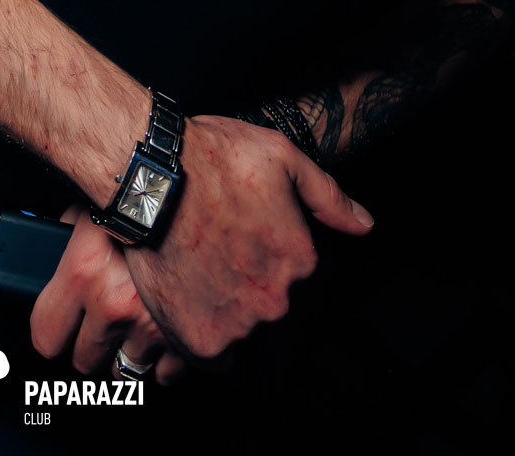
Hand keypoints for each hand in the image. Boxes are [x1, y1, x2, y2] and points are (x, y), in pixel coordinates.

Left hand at [29, 208, 186, 384]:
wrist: (198, 189)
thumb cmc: (143, 191)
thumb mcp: (91, 206)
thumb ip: (67, 238)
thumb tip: (52, 255)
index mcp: (84, 270)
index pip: (46, 335)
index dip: (52, 329)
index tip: (60, 325)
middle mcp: (115, 303)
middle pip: (85, 360)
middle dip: (92, 342)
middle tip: (104, 317)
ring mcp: (155, 325)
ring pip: (128, 369)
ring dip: (131, 350)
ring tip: (138, 321)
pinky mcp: (192, 338)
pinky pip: (170, 374)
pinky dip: (169, 358)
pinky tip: (168, 331)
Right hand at [127, 115, 373, 364]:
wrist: (151, 177)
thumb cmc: (212, 158)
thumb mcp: (282, 157)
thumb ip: (328, 196)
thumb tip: (364, 225)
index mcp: (300, 259)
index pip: (296, 275)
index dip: (268, 256)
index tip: (245, 240)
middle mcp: (276, 299)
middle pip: (267, 304)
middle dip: (246, 283)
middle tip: (218, 252)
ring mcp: (239, 324)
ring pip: (239, 327)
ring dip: (223, 309)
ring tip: (196, 271)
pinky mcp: (200, 341)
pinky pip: (211, 358)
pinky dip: (200, 335)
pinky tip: (187, 303)